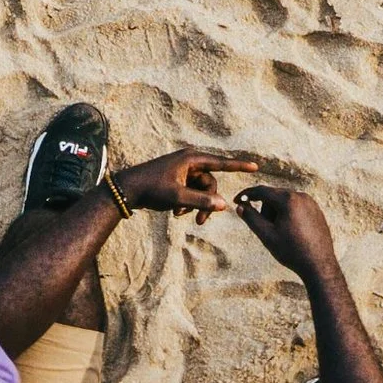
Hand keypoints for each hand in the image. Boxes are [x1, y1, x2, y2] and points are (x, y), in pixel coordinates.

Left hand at [112, 147, 257, 216]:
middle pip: (211, 183)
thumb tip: (224, 205)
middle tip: (199, 223)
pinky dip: (187, 202)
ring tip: (180, 215)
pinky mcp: (178, 177)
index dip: (239, 166)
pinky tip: (176, 212)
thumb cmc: (152, 189)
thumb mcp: (178, 198)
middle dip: (207, 202)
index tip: (256, 167)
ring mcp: (183, 169)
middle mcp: (190, 161)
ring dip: (195, 204)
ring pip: (201, 189)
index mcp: (191, 159)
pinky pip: (192, 190)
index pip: (221, 163)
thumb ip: (202, 201)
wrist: (127, 189)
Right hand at [235, 182, 336, 278]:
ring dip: (277, 213)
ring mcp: (311, 202)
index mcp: (288, 200)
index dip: (246, 195)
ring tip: (282, 234)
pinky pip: (296, 207)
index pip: (261, 191)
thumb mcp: (267, 236)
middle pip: (273, 196)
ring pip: (284, 201)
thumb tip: (240, 206)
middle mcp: (301, 196)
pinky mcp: (316, 210)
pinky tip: (291, 233)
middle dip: (265, 210)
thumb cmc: (292, 251)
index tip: (236, 201)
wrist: (319, 265)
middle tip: (267, 230)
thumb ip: (251, 218)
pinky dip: (288, 215)